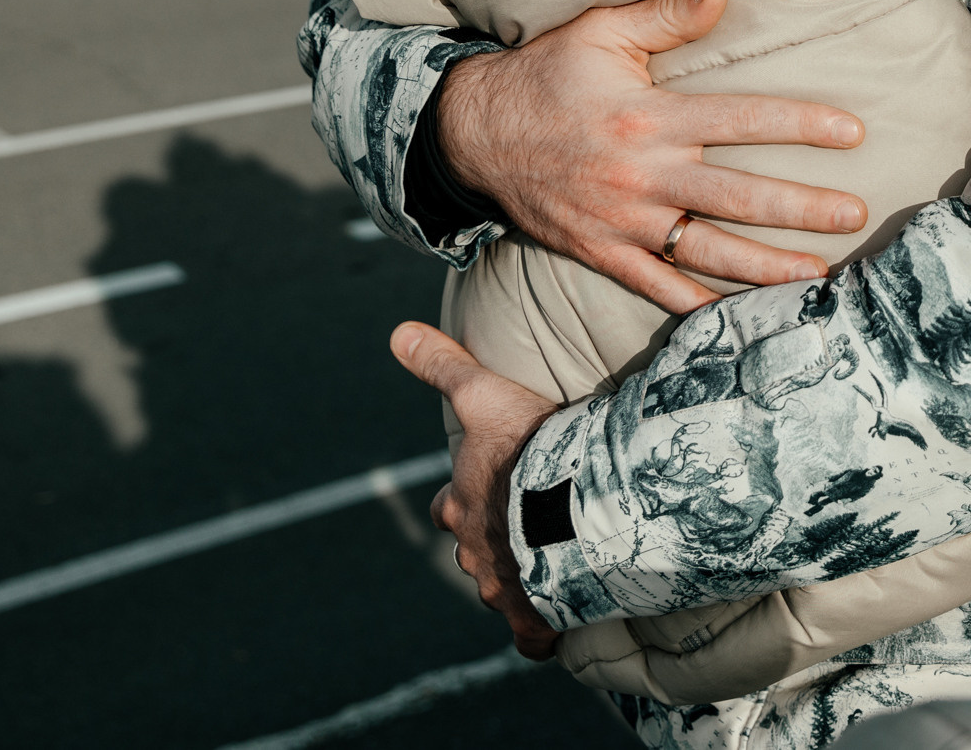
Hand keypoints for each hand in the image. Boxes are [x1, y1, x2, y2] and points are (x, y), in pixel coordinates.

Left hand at [393, 322, 562, 658]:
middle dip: (491, 544)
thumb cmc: (528, 449)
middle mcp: (473, 551)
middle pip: (472, 552)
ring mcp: (504, 588)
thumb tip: (397, 333)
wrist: (573, 504)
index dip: (464, 499)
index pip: (450, 507)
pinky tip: (561, 619)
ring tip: (556, 565)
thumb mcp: (482, 395)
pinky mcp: (536, 616)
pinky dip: (542, 630)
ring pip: (503, 589)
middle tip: (523, 529)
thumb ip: (443, 365)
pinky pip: (532, 637)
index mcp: (461, 504)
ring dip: (522, 578)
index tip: (483, 492)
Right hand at [437, 0, 868, 312]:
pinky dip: (703, 306)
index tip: (854, 132)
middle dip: (804, 208)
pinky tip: (745, 316)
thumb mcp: (600, 30)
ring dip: (770, 267)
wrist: (469, 136)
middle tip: (857, 214)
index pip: (743, 120)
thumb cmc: (544, 73)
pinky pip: (660, 288)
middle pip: (740, 196)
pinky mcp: (602, 254)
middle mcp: (641, 176)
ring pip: (710, 251)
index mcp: (650, 118)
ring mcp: (622, 222)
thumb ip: (668, 13)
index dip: (801, 125)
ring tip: (821, 274)